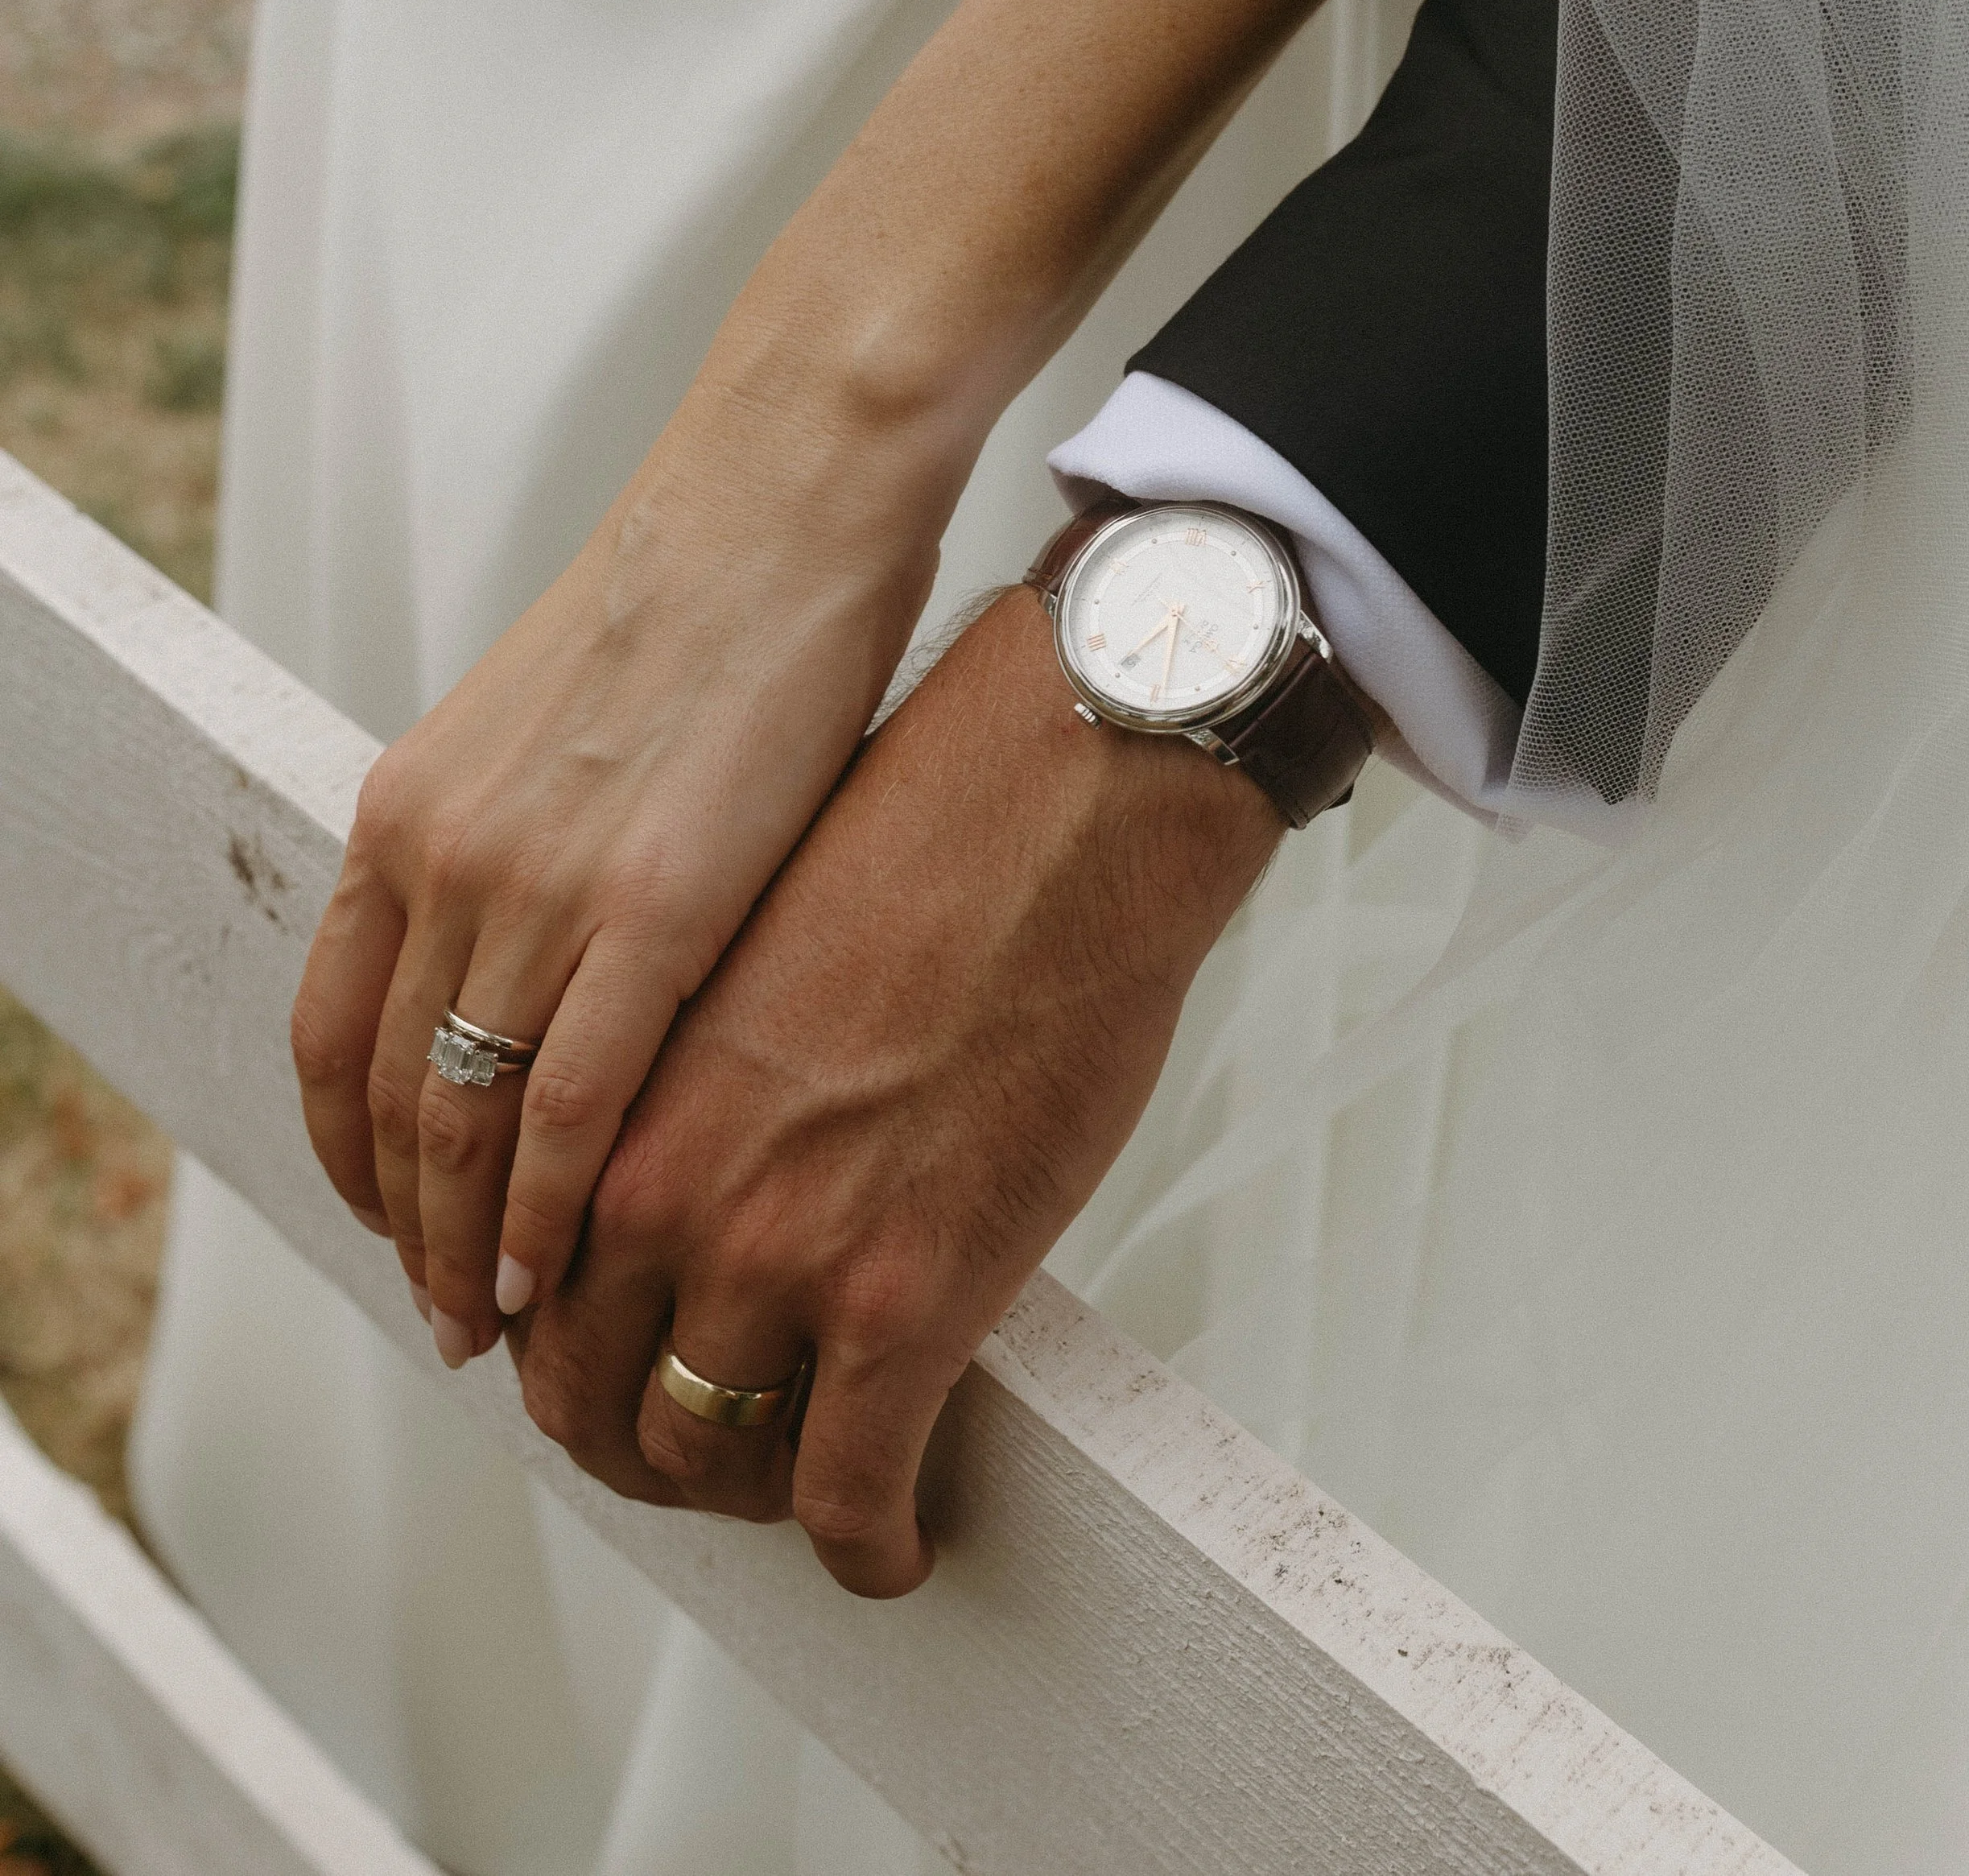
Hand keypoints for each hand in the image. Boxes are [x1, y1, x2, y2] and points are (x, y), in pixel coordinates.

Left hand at [290, 317, 962, 1370]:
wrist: (788, 500)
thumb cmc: (704, 603)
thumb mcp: (552, 724)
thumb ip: (522, 841)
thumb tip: (541, 944)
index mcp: (414, 810)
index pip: (332, 1032)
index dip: (353, 1150)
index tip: (391, 1218)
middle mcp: (447, 855)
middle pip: (387, 1097)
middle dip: (409, 1228)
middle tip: (450, 1315)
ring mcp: (542, 884)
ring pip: (462, 1122)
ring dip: (469, 1246)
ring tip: (500, 1324)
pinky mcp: (657, 905)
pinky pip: (570, 1102)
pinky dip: (549, 1206)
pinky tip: (558, 1266)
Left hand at [505, 586, 1278, 1595]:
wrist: (1053, 810)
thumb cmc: (915, 852)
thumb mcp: (730, 966)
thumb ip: (681, 1083)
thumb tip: (691, 1167)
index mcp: (603, 1096)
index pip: (526, 1287)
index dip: (562, 1354)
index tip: (611, 1372)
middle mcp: (657, 1191)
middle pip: (587, 1398)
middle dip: (631, 1446)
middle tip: (695, 1454)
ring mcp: (777, 1257)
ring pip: (705, 1461)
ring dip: (747, 1498)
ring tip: (801, 1488)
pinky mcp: (904, 1305)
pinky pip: (848, 1498)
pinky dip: (864, 1548)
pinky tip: (895, 1546)